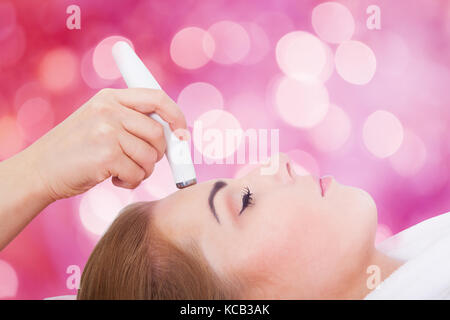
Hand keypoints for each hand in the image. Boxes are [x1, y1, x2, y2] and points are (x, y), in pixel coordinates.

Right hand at [24, 88, 186, 200]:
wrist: (40, 170)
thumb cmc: (76, 150)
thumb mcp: (99, 121)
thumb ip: (130, 120)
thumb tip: (173, 134)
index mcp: (110, 97)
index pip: (157, 97)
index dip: (176, 116)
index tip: (182, 134)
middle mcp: (109, 110)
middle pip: (158, 133)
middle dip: (159, 153)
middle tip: (145, 163)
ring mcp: (107, 131)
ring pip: (150, 156)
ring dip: (144, 171)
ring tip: (125, 172)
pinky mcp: (106, 156)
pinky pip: (138, 174)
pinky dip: (132, 182)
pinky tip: (115, 180)